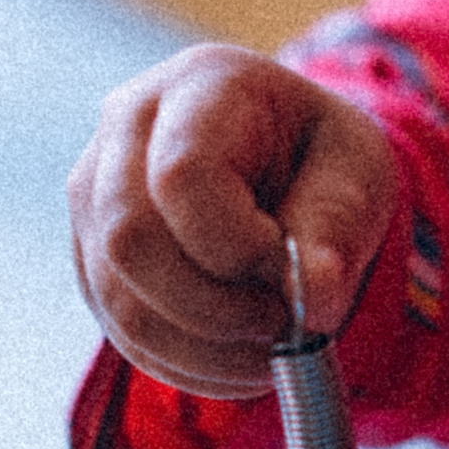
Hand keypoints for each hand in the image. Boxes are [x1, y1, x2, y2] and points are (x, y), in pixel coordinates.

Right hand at [68, 44, 398, 396]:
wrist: (287, 165)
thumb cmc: (322, 158)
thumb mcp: (357, 173)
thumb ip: (335, 228)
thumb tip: (312, 302)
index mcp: (202, 85)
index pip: (182, 175)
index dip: (234, 245)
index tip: (288, 267)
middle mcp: (128, 127)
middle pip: (129, 240)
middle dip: (213, 309)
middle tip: (281, 328)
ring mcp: (95, 191)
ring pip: (119, 298)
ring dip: (202, 350)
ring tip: (270, 355)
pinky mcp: (90, 251)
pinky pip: (120, 329)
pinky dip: (184, 362)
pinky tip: (236, 360)